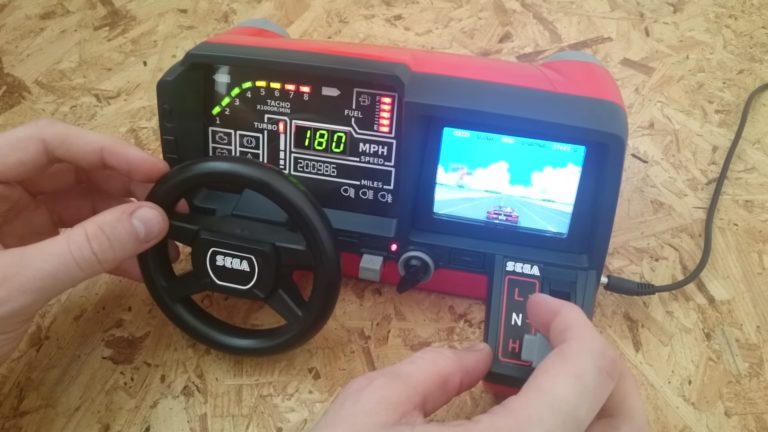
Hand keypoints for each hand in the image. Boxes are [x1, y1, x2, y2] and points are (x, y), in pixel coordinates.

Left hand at [0, 119, 169, 362]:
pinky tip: (137, 266)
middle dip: (123, 187)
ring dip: (122, 221)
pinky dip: (108, 250)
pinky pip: (74, 237)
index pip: (50, 142)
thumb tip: (152, 220)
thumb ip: (89, 249)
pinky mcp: (22, 250)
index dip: (107, 151)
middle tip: (169, 205)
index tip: (155, 170)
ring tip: (160, 241)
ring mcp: (8, 222)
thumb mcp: (18, 282)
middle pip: (70, 170)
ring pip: (78, 204)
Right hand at [311, 293, 646, 431]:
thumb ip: (431, 369)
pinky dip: (567, 430)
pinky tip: (520, 419)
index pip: (588, 371)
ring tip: (538, 379)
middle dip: (597, 364)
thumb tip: (474, 358)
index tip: (540, 307)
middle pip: (624, 418)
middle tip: (554, 338)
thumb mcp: (373, 412)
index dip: (571, 322)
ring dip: (589, 402)